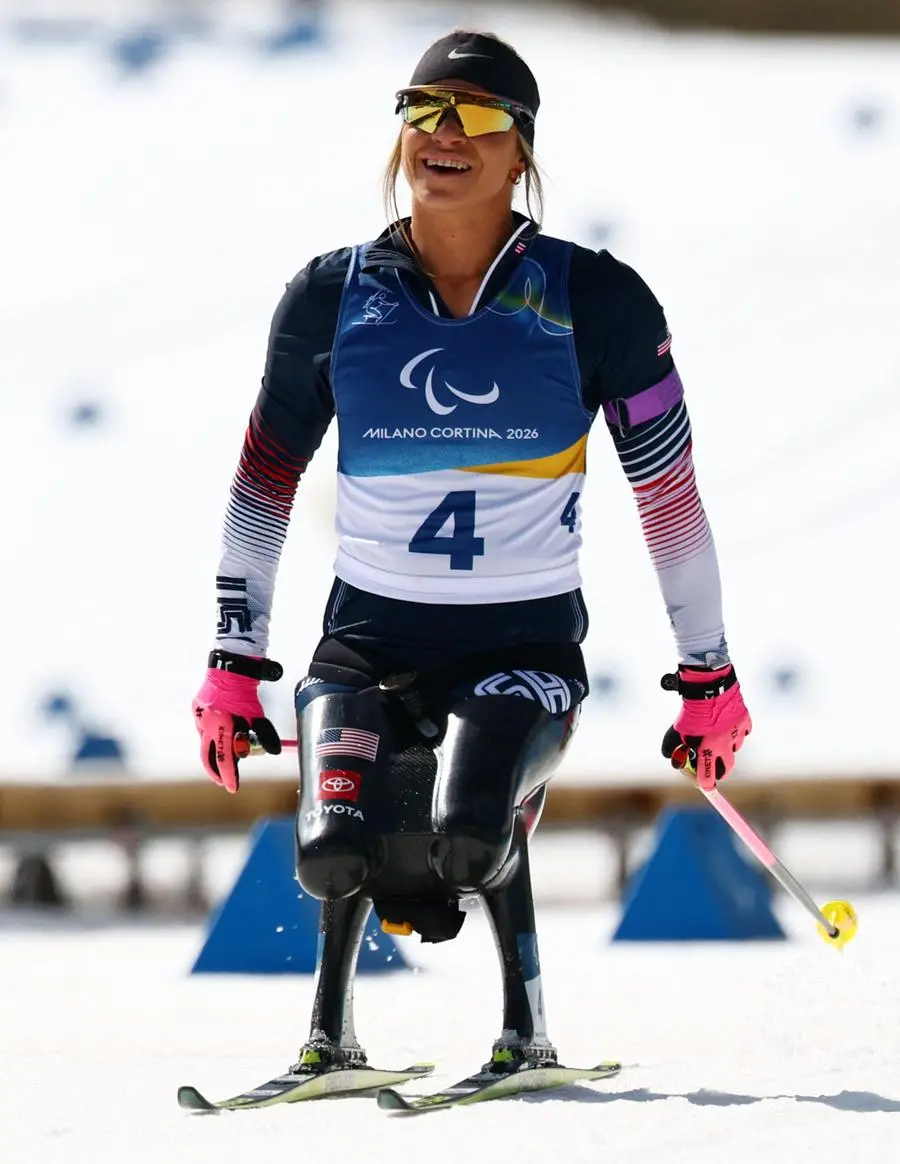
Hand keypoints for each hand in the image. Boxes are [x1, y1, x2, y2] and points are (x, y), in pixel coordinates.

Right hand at [192, 665, 280, 792]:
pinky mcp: (196, 709)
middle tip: (224, 781)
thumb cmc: (245, 689)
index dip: (229, 775)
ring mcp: (198, 716)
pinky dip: (212, 736)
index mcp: (220, 724)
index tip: (232, 787)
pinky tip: (221, 735)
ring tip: (226, 758)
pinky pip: (203, 729)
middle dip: (216, 771)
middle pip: (207, 756)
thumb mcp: (256, 713)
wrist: (231, 666)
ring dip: (215, 752)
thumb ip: (264, 732)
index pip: (224, 757)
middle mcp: (205, 722)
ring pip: (204, 742)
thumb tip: (273, 751)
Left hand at [660, 663, 750, 790]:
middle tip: (716, 769)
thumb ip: (672, 746)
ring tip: (717, 738)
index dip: (706, 784)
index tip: (705, 786)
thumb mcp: (677, 730)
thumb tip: (670, 758)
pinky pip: (743, 732)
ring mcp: (738, 733)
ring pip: (735, 748)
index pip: (708, 777)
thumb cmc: (691, 710)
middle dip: (721, 771)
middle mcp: (726, 745)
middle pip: (727, 768)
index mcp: (709, 750)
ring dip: (727, 748)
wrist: (709, 687)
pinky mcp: (745, 721)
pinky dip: (736, 732)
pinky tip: (728, 726)